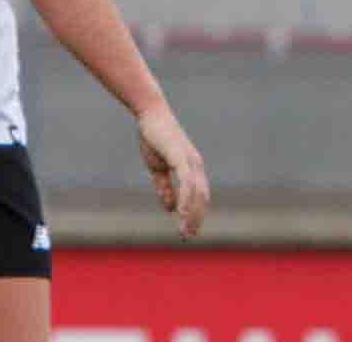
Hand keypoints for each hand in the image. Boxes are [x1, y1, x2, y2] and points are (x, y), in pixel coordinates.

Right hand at [136, 107, 209, 237]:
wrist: (150, 114)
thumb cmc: (154, 137)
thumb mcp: (157, 167)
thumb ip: (165, 187)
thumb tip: (170, 208)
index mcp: (192, 168)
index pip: (199, 195)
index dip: (195, 213)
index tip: (188, 230)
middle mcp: (196, 166)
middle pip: (201, 198)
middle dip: (196, 218)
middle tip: (188, 236)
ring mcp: (190, 161)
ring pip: (196, 193)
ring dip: (192, 214)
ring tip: (185, 230)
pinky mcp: (181, 157)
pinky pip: (186, 183)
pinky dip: (186, 199)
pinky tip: (181, 213)